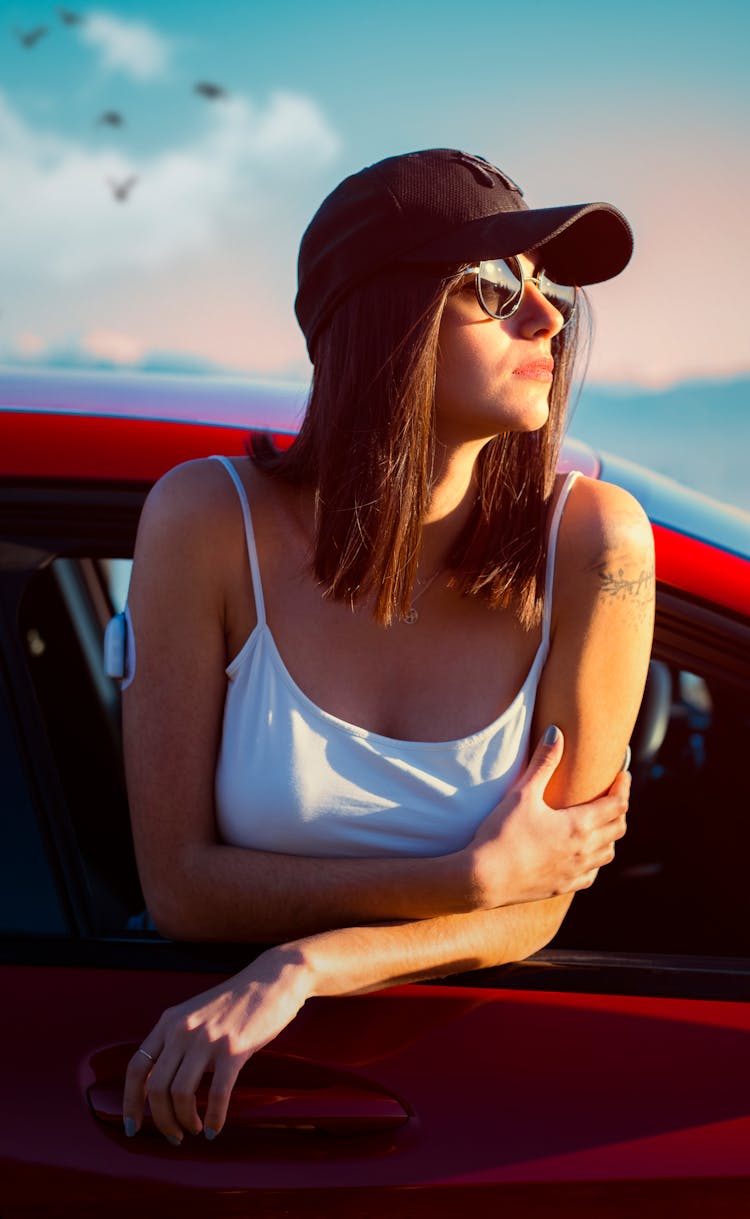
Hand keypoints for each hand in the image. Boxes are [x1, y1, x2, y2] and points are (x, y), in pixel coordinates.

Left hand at [122, 944, 311, 1143]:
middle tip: (174, 1136)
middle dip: (162, 1120)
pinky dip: (213, 1118)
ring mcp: (207, 1038)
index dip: (131, 1102)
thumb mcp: (195, 1014)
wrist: (272, 979)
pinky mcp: (234, 1049)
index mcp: (169, 1021)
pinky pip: (216, 1094)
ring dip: (184, 1122)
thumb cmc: (236, 1002)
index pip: (136, 1067)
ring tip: (194, 1129)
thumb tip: (162, 1084)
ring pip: (181, 1094)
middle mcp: (182, 1029)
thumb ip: (176, 1041)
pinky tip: (214, 1128)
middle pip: (157, 1088)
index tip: (132, 1127)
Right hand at [465, 726, 628, 908]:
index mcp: (579, 825)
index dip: (623, 787)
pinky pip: (592, 874)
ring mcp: (575, 871)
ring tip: (601, 823)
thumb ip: (543, 762)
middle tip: (612, 794)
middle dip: (619, 808)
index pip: (617, 804)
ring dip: (610, 835)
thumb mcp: (522, 793)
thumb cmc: (502, 833)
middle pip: (617, 827)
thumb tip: (556, 732)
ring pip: (608, 852)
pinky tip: (585, 855)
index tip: (622, 775)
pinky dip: (595, 860)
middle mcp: (584, 850)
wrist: (483, 878)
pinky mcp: (563, 886)